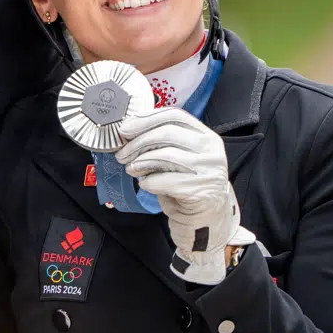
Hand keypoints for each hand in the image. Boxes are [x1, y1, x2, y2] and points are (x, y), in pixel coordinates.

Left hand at [116, 108, 253, 283]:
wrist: (205, 217)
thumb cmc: (186, 183)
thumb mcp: (179, 156)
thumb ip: (161, 141)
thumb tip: (128, 131)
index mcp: (205, 135)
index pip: (174, 115)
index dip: (146, 119)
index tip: (125, 128)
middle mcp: (211, 150)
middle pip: (167, 133)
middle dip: (138, 142)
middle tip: (122, 153)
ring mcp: (208, 170)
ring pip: (166, 155)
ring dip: (141, 161)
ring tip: (131, 168)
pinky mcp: (199, 190)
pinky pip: (165, 181)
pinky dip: (149, 181)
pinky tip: (145, 184)